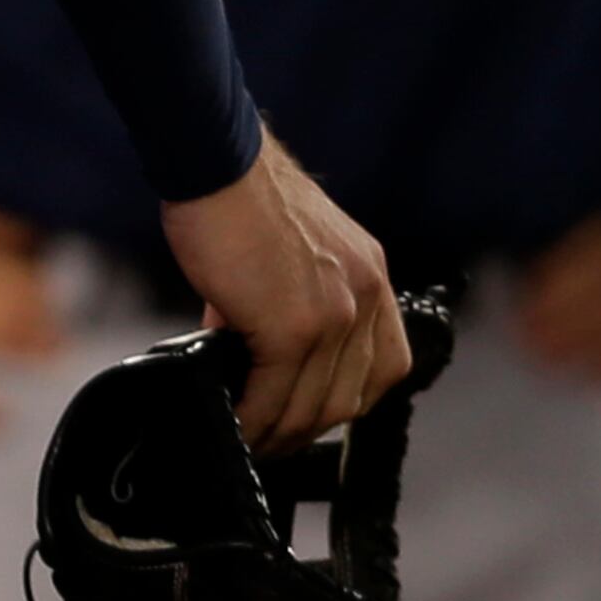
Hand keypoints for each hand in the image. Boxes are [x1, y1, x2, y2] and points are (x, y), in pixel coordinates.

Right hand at [157, 127, 406, 452]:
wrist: (216, 162)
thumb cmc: (238, 194)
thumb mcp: (290, 250)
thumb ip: (287, 301)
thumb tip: (251, 352)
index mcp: (370, 278)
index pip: (384, 366)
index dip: (347, 400)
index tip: (311, 413)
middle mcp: (365, 298)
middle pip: (348, 396)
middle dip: (308, 427)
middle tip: (272, 438)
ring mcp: (333, 317)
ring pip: (314, 405)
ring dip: (279, 432)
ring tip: (249, 439)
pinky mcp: (292, 329)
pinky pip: (274, 394)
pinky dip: (252, 417)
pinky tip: (234, 421)